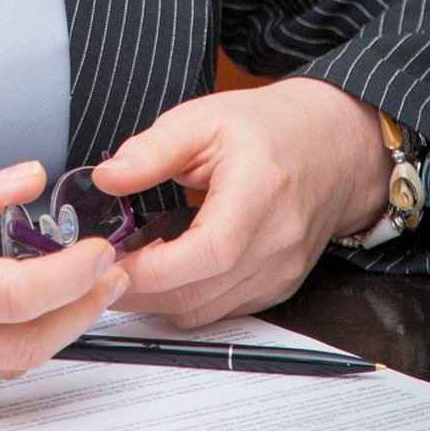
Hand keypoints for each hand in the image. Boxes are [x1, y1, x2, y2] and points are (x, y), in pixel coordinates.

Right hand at [0, 161, 129, 408]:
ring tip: (73, 288)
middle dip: (84, 313)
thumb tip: (23, 179)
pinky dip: (0, 343)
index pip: (18, 297)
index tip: (99, 250)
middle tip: (111, 274)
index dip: (73, 276)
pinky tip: (4, 308)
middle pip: (28, 348)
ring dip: (49, 332)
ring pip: (2, 368)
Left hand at [91, 82, 393, 327]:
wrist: (329, 146)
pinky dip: (187, 298)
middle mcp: (277, 242)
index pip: (208, 252)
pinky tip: (165, 271)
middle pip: (201, 293)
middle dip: (140, 292)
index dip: (153, 268)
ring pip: (207, 311)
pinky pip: (222, 310)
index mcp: (259, 191)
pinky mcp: (277, 286)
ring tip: (127, 268)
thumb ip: (152, 150)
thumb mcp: (203, 119)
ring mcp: (281, 271)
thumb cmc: (269, 129)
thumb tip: (108, 177)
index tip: (110, 260)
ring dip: (159, 300)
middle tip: (100, 269)